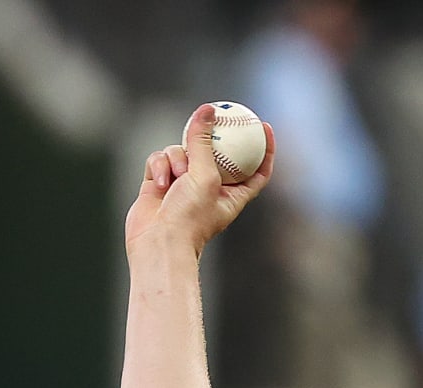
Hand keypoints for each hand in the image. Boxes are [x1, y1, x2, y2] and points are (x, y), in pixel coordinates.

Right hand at [124, 104, 274, 256]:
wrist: (158, 243)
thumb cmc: (190, 217)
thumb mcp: (204, 175)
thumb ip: (204, 141)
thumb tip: (207, 109)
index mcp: (234, 194)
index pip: (257, 169)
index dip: (264, 148)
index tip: (265, 126)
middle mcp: (211, 188)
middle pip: (216, 152)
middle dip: (211, 135)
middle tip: (214, 114)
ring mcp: (184, 184)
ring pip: (182, 151)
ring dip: (177, 159)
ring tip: (176, 177)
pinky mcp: (161, 182)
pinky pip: (161, 159)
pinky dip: (160, 167)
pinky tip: (160, 184)